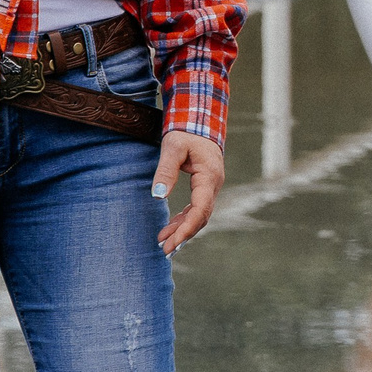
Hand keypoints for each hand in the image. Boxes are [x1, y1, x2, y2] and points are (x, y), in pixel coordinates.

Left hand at [153, 130, 224, 254]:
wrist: (198, 121)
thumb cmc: (186, 132)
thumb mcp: (173, 147)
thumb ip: (165, 171)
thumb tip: (157, 195)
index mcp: (209, 176)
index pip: (201, 209)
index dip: (187, 228)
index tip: (172, 242)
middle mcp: (213, 184)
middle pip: (202, 217)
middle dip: (184, 235)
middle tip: (165, 250)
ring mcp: (210, 187)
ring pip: (199, 215)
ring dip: (183, 229)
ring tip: (163, 243)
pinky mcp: (204, 187)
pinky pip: (196, 208)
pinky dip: (184, 219)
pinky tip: (170, 228)